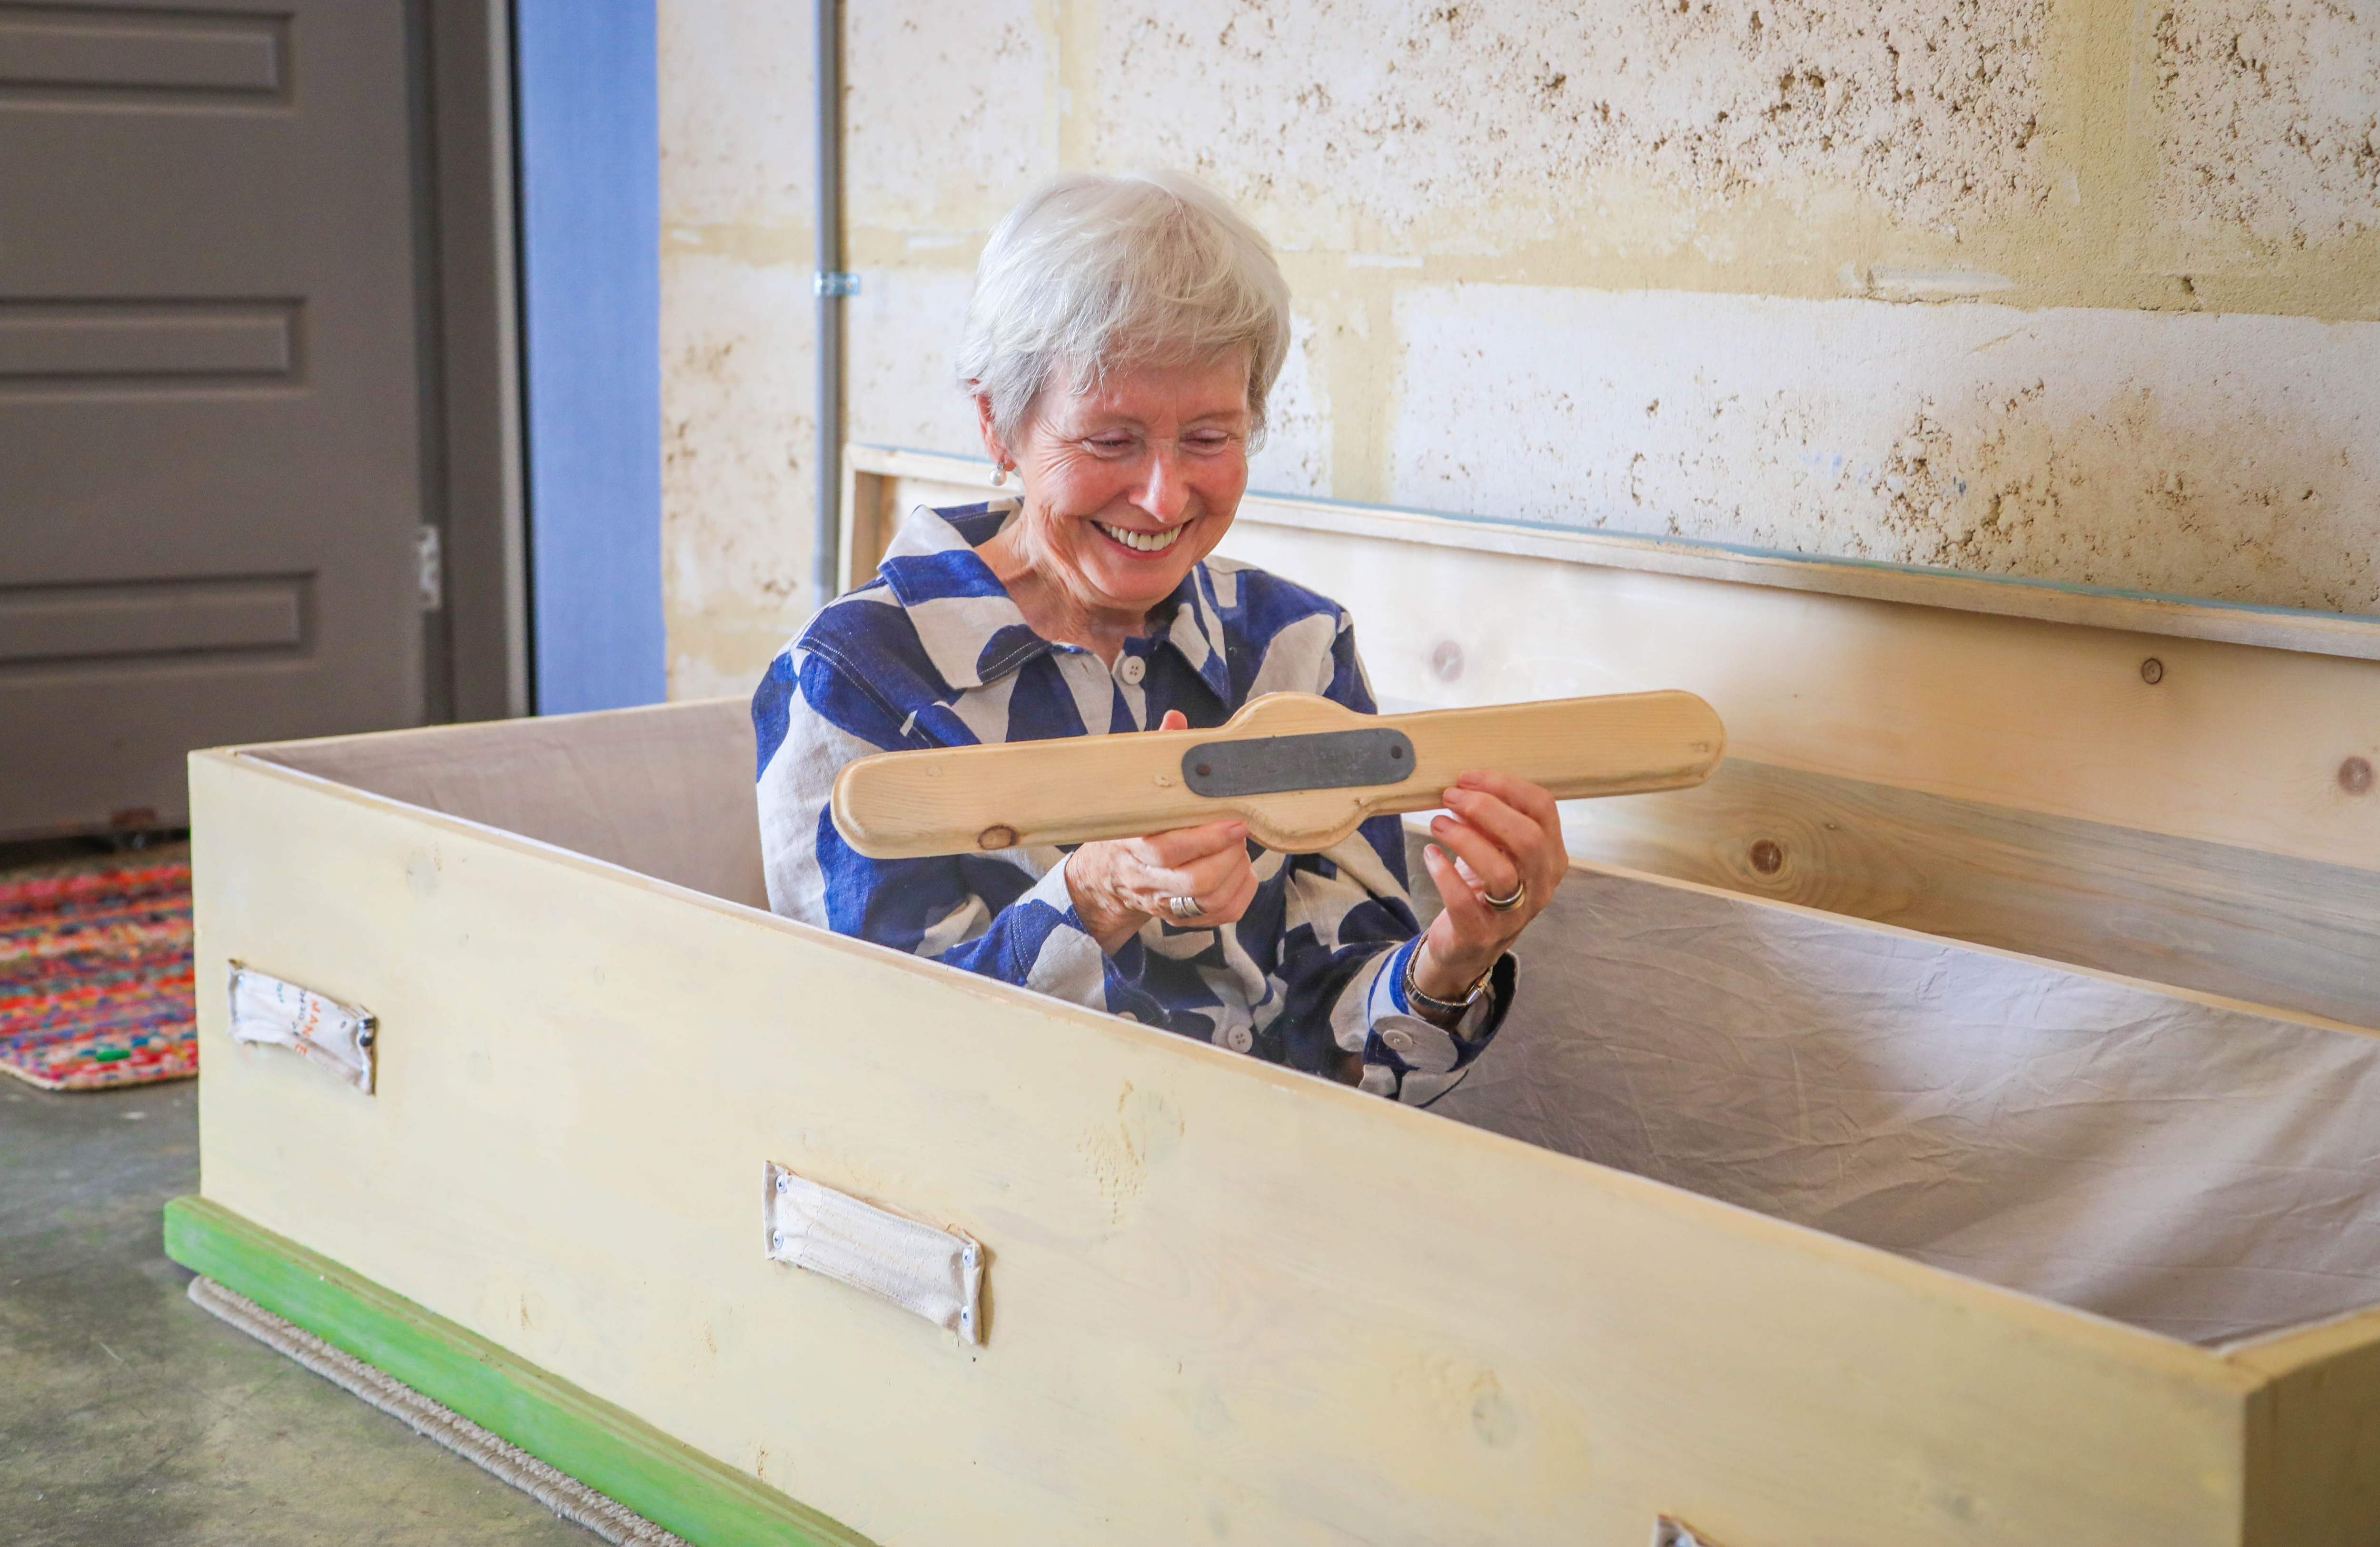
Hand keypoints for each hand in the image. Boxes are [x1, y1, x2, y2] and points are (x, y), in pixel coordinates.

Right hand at [1065, 711, 1257, 952]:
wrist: (1109, 877)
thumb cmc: (1133, 826)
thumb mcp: (1137, 792)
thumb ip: (1159, 757)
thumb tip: (1176, 720)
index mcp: (1133, 845)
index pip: (1167, 850)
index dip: (1205, 839)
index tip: (1234, 820)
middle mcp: (1148, 880)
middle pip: (1195, 881)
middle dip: (1228, 855)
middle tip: (1241, 829)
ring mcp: (1167, 903)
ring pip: (1212, 900)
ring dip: (1236, 871)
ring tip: (1238, 847)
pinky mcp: (1184, 917)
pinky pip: (1224, 913)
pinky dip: (1242, 891)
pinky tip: (1241, 870)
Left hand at [1410, 770, 1566, 1008]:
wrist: (1468, 946)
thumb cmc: (1484, 888)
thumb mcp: (1497, 850)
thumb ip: (1492, 821)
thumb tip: (1465, 787)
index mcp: (1551, 856)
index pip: (1543, 809)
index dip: (1505, 786)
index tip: (1468, 777)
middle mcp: (1541, 885)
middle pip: (1527, 838)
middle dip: (1486, 809)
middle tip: (1451, 797)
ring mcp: (1515, 914)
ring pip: (1501, 871)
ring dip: (1465, 839)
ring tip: (1438, 823)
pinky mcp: (1482, 933)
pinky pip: (1465, 901)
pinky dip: (1444, 873)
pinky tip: (1431, 855)